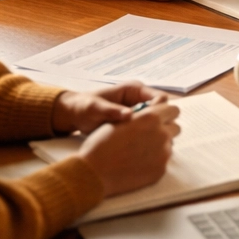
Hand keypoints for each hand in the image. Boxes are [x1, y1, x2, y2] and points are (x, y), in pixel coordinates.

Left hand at [51, 83, 165, 134]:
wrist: (75, 115)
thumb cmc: (84, 107)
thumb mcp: (95, 108)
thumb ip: (112, 110)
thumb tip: (129, 114)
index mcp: (135, 90)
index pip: (160, 98)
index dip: (161, 111)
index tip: (153, 125)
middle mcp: (141, 100)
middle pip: (163, 111)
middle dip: (160, 124)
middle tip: (150, 138)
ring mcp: (139, 113)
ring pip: (157, 123)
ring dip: (153, 133)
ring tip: (144, 145)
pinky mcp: (135, 125)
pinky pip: (148, 131)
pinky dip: (146, 138)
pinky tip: (139, 148)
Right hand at [76, 102, 181, 195]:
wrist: (93, 172)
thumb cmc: (101, 144)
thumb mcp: (121, 121)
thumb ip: (142, 115)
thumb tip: (154, 112)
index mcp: (152, 117)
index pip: (173, 110)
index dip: (165, 113)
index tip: (158, 118)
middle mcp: (162, 134)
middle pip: (175, 128)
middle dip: (165, 129)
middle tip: (149, 135)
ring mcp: (163, 154)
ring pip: (169, 145)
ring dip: (159, 145)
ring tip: (139, 150)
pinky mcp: (160, 170)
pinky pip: (163, 161)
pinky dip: (154, 161)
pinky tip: (137, 163)